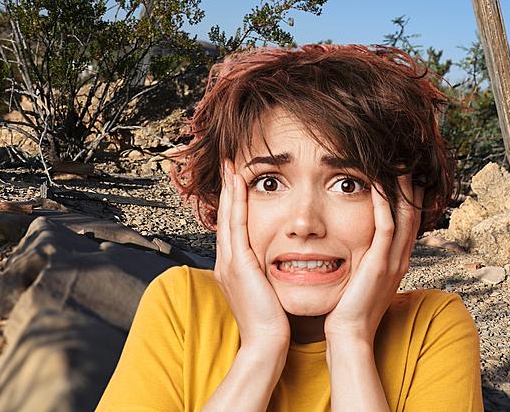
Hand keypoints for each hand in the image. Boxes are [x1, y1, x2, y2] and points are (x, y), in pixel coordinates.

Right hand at [213, 159, 290, 353]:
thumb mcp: (269, 293)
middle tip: (229, 164)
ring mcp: (229, 263)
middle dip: (228, 190)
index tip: (238, 181)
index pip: (233, 228)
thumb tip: (283, 263)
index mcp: (234, 269)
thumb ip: (270, 275)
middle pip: (225, 217)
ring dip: (230, 189)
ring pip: (228, 216)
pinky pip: (236, 225)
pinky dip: (237, 202)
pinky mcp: (238, 264)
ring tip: (232, 166)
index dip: (234, 204)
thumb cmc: (274, 324)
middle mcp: (227, 263)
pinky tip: (240, 184)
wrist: (266, 345)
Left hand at [324, 174, 422, 345]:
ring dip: (401, 189)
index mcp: (396, 261)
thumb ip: (364, 261)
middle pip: (412, 214)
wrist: (349, 335)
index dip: (408, 198)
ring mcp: (392, 262)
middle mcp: (399, 259)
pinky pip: (386, 227)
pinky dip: (384, 204)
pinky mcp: (379, 264)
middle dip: (410, 187)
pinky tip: (377, 185)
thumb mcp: (362, 279)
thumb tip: (354, 247)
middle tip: (406, 161)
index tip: (403, 175)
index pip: (407, 222)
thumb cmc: (348, 309)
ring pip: (403, 217)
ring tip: (398, 165)